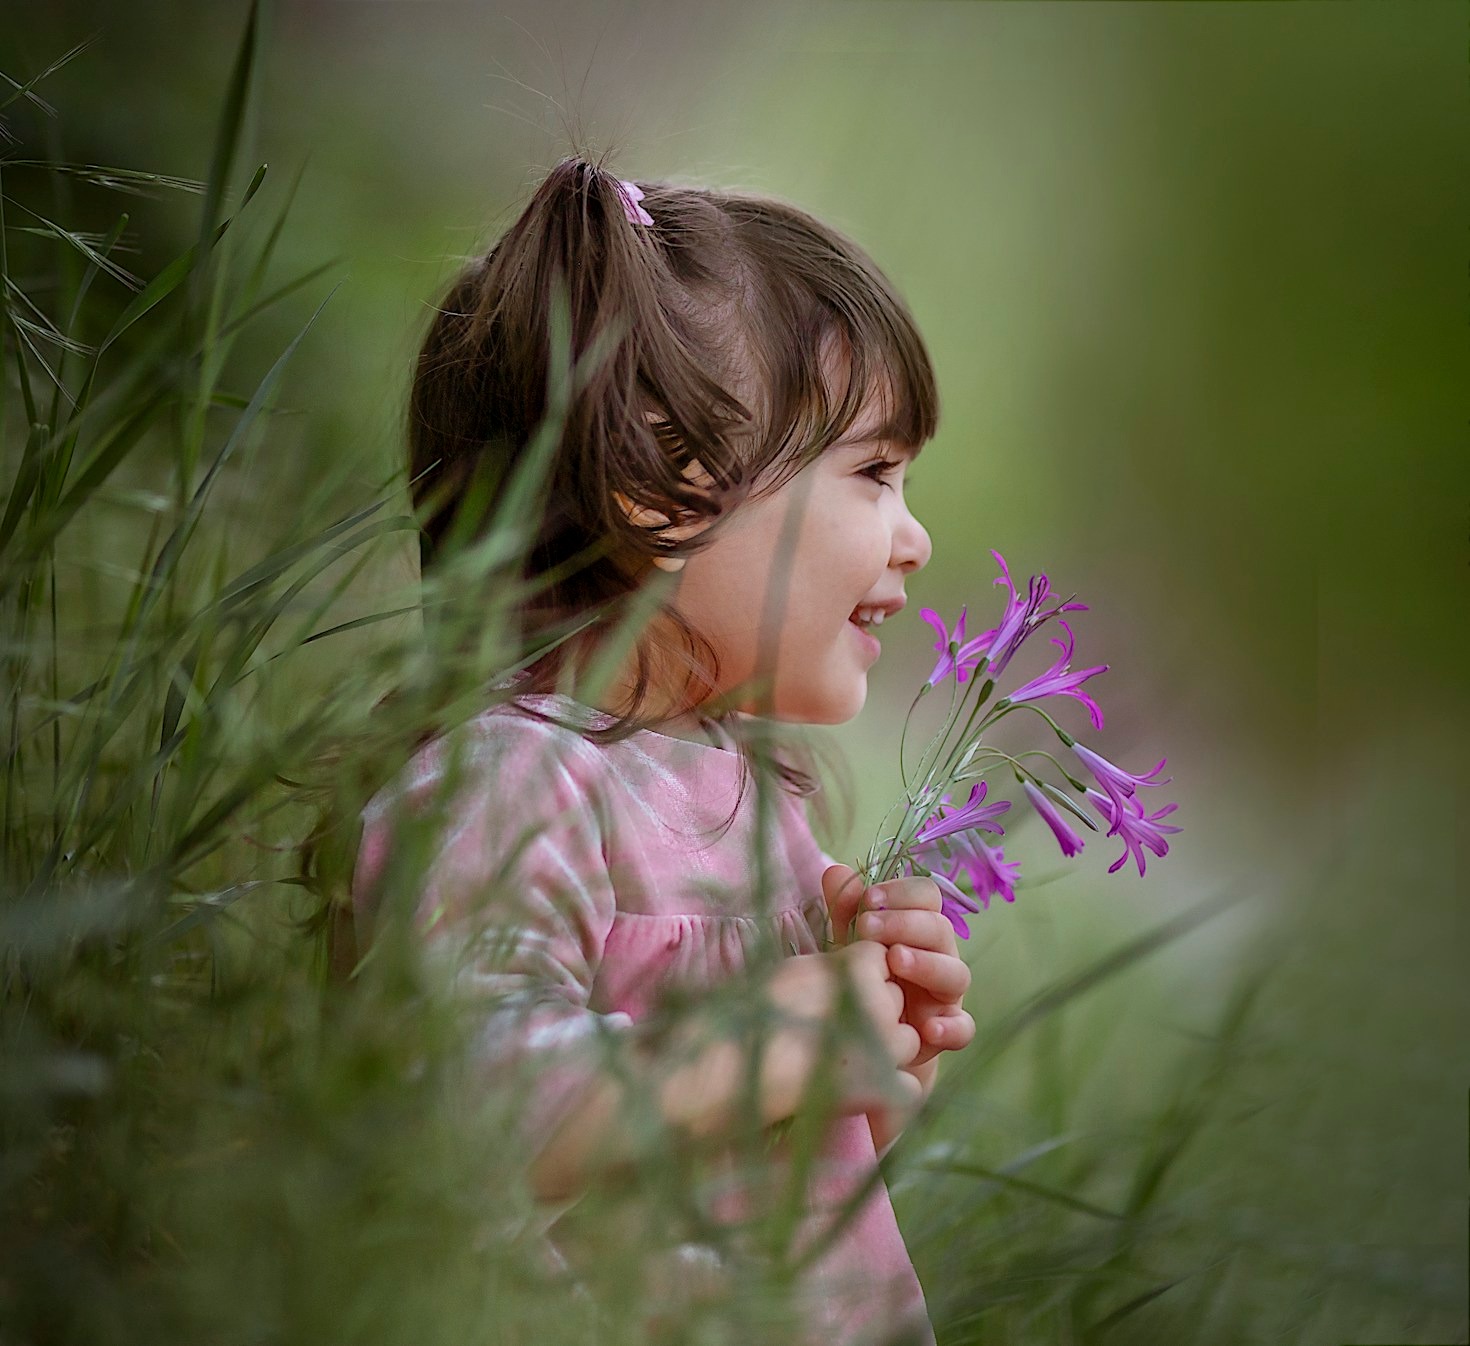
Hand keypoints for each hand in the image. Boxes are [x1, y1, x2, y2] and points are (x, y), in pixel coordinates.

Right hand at [758, 942, 922, 1122]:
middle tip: (840, 1029)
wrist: (735, 1069)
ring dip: (888, 1048)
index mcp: (855, 967)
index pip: (883, 959)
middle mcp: (878, 1002)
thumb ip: (833, 968)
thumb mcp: (794, 972)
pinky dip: (892, 1089)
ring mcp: (884, 1046)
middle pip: (897, 999)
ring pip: (909, 1040)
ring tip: (847, 1059)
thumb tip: (850, 967)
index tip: (840, 991)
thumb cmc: (754, 1016)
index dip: (865, 976)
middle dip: (877, 1012)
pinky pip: (909, 1084)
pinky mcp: (884, 1087)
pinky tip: (863, 1089)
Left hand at [822, 864, 974, 1069]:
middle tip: (866, 927)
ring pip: (956, 973)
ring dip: (927, 964)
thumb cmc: (862, 975)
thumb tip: (836, 872)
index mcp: (919, 926)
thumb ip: (845, 908)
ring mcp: (947, 993)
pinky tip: (926, 1028)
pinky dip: (951, 1027)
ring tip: (894, 960)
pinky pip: (963, 1027)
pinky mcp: (948, 1030)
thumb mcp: (849, 940)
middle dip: (904, 923)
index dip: (901, 892)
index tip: (867, 899)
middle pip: (940, 928)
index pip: (926, 895)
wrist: (865, 1034)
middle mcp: (940, 954)